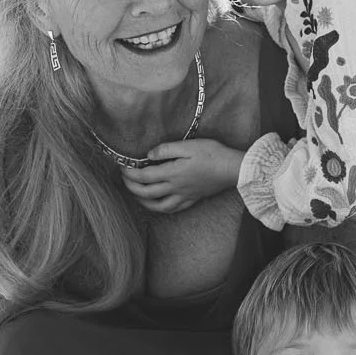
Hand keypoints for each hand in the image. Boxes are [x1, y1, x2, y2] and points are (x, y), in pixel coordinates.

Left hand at [120, 140, 244, 214]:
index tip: (122, 166)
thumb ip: (166, 150)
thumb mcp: (188, 145)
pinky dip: (160, 208)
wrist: (233, 168)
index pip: (143, 176)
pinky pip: (173, 209)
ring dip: (143, 201)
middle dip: (131, 187)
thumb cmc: (212, 154)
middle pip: (146, 192)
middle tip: (124, 178)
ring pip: (158, 205)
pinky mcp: (192, 199)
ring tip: (136, 194)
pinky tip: (158, 204)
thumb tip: (149, 155)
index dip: (129, 172)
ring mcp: (184, 196)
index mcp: (172, 173)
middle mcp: (175, 188)